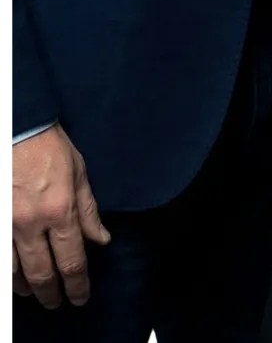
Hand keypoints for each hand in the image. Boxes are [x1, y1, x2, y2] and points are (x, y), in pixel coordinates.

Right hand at [9, 125, 110, 307]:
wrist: (19, 128)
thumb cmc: (51, 148)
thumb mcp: (79, 174)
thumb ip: (89, 211)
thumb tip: (101, 240)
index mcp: (60, 211)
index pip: (72, 261)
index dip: (78, 285)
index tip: (81, 297)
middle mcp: (32, 223)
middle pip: (42, 273)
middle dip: (51, 294)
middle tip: (57, 303)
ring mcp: (8, 225)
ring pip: (13, 272)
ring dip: (25, 287)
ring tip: (34, 292)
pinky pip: (0, 257)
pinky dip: (7, 272)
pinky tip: (13, 277)